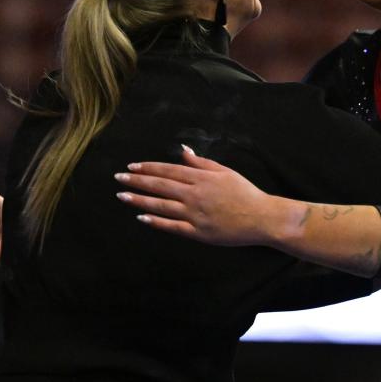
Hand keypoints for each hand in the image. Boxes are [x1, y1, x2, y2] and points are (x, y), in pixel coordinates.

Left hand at [115, 147, 294, 246]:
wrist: (261, 217)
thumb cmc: (245, 192)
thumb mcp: (224, 171)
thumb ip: (201, 162)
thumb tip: (183, 150)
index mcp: (201, 178)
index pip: (169, 170)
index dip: (148, 168)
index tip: (132, 167)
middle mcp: (195, 194)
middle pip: (160, 185)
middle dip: (137, 181)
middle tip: (119, 178)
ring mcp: (195, 214)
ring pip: (162, 205)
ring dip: (140, 199)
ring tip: (122, 195)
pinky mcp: (198, 232)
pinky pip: (172, 226)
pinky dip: (156, 221)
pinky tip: (142, 217)